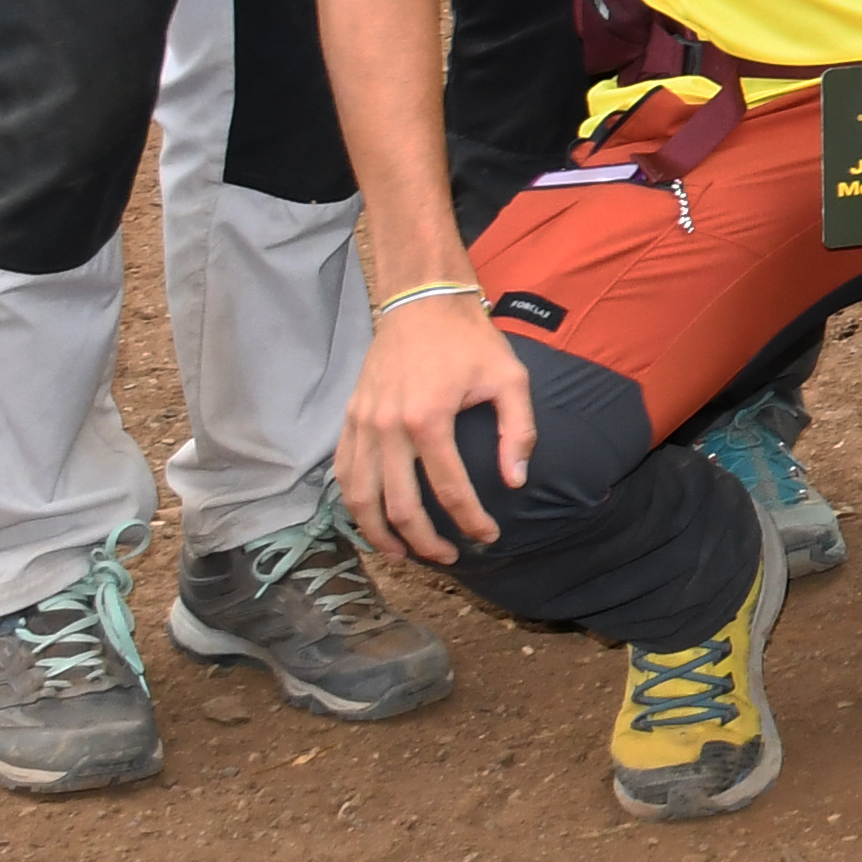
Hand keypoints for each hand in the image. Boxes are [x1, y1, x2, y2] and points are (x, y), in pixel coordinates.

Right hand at [340, 290, 531, 567]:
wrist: (422, 304)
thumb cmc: (470, 342)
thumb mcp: (511, 378)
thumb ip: (517, 431)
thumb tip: (516, 480)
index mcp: (429, 419)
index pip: (450, 489)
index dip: (470, 520)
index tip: (488, 537)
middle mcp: (388, 428)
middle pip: (399, 506)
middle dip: (424, 541)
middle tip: (448, 557)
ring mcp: (362, 425)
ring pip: (360, 498)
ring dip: (380, 534)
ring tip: (404, 554)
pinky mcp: (349, 420)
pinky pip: (344, 474)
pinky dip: (355, 504)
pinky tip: (373, 520)